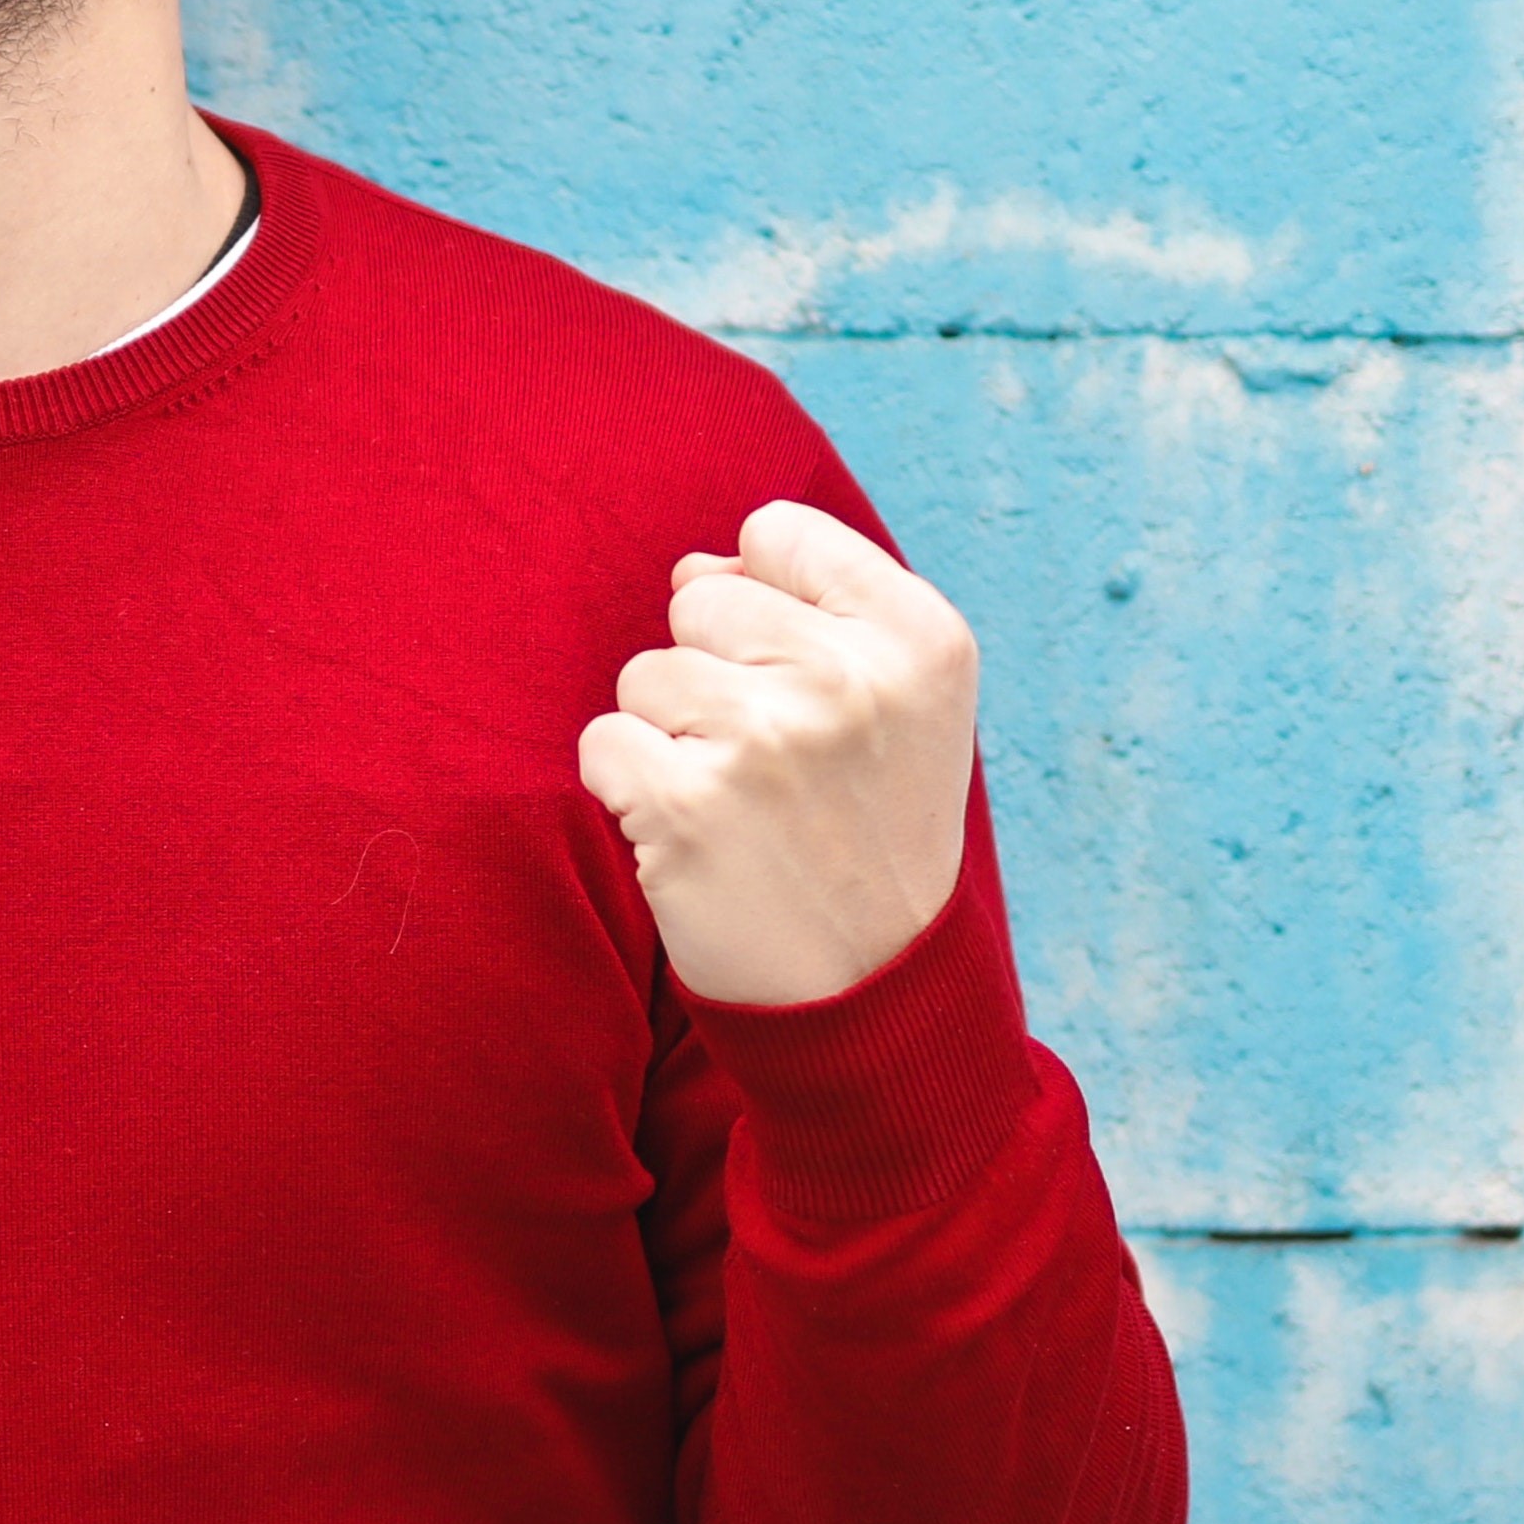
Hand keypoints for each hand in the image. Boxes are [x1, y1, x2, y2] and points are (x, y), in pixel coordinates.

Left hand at [575, 498, 980, 1007]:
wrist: (872, 991)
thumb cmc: (872, 825)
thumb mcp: (901, 701)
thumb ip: (813, 608)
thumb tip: (694, 567)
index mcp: (920, 636)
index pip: (775, 532)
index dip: (769, 601)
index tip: (805, 680)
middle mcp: (849, 678)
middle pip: (700, 601)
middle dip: (715, 672)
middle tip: (776, 764)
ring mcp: (765, 741)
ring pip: (645, 674)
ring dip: (672, 738)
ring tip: (742, 805)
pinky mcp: (687, 806)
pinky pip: (602, 742)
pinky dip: (629, 790)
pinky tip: (692, 836)